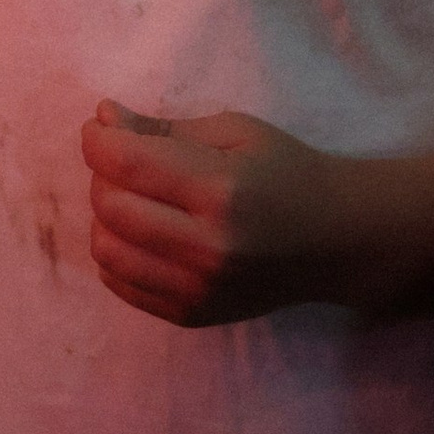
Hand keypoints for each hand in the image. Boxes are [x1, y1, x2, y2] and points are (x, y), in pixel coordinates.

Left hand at [82, 102, 365, 326]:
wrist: (336, 240)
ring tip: (134, 198)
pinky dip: (116, 253)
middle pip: (109, 207)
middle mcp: (207, 247)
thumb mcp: (235, 132)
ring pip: (106, 251)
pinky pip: (120, 285)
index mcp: (221, 190)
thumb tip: (103, 118)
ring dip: (105, 216)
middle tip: (124, 160)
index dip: (97, 139)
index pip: (125, 164)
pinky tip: (142, 233)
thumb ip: (163, 128)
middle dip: (102, 174)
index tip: (100, 126)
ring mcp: (199, 289)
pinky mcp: (193, 315)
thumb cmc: (288, 172)